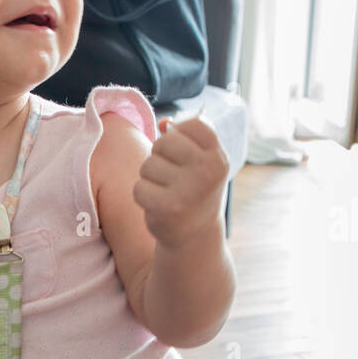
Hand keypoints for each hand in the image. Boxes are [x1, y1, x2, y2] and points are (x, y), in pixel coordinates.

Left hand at [133, 115, 228, 248]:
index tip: (183, 152)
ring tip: (165, 190)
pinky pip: (139, 187)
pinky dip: (143, 195)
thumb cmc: (194, 190)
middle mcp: (207, 172)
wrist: (195, 236)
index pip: (194, 124)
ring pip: (148, 165)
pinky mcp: (167, 208)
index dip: (180, 134)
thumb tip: (164, 123)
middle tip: (169, 173)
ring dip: (150, 177)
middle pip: (165, 141)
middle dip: (159, 154)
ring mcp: (188, 190)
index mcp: (218, 158)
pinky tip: (157, 204)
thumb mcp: (201, 163)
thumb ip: (186, 138)